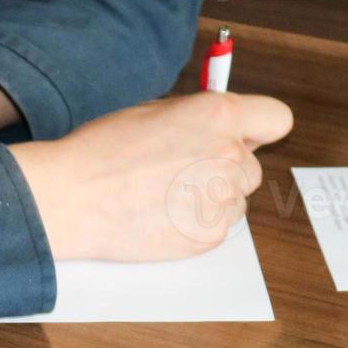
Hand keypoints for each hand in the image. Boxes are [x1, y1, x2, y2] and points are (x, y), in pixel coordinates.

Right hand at [7, 93, 294, 261]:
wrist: (70, 198)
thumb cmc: (101, 151)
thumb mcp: (154, 112)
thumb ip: (198, 119)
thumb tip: (224, 130)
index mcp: (219, 115)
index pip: (276, 120)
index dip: (257, 131)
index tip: (242, 139)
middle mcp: (229, 155)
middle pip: (252, 167)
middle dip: (223, 170)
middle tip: (178, 174)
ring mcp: (221, 200)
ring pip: (235, 200)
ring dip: (210, 200)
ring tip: (163, 198)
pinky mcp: (208, 236)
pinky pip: (217, 228)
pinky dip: (194, 225)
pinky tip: (159, 218)